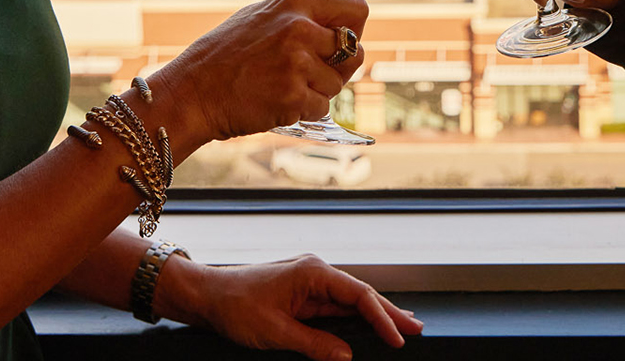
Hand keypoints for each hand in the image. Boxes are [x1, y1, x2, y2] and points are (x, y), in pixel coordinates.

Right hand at [151, 0, 367, 142]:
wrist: (192, 91)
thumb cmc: (228, 53)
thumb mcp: (264, 14)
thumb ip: (308, 8)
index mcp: (295, 1)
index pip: (357, 10)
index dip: (356, 27)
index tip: (345, 38)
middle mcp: (299, 28)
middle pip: (355, 49)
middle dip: (340, 64)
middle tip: (311, 69)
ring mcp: (297, 64)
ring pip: (338, 82)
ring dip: (318, 89)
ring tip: (283, 84)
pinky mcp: (293, 97)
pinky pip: (321, 106)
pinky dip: (304, 109)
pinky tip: (277, 100)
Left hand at [157, 253, 422, 360]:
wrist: (206, 295)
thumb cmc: (235, 306)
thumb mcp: (274, 331)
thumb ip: (313, 344)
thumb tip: (347, 357)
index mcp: (313, 273)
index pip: (358, 294)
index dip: (382, 318)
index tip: (399, 339)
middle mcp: (316, 273)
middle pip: (362, 294)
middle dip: (390, 312)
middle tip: (418, 329)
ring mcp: (310, 284)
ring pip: (352, 301)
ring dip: (376, 314)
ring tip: (404, 328)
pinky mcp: (303, 295)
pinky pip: (336, 308)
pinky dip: (356, 318)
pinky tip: (370, 325)